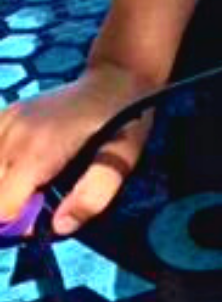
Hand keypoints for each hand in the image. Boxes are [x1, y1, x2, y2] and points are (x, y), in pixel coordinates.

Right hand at [0, 62, 158, 236]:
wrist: (117, 78)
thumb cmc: (125, 121)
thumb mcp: (123, 160)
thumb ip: (93, 196)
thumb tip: (58, 227)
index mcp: (38, 151)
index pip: (2, 208)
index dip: (21, 223)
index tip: (45, 215)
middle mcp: (13, 136)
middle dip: (10, 206)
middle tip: (43, 197)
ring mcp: (5, 123)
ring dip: (3, 186)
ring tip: (33, 180)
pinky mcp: (4, 116)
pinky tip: (20, 165)